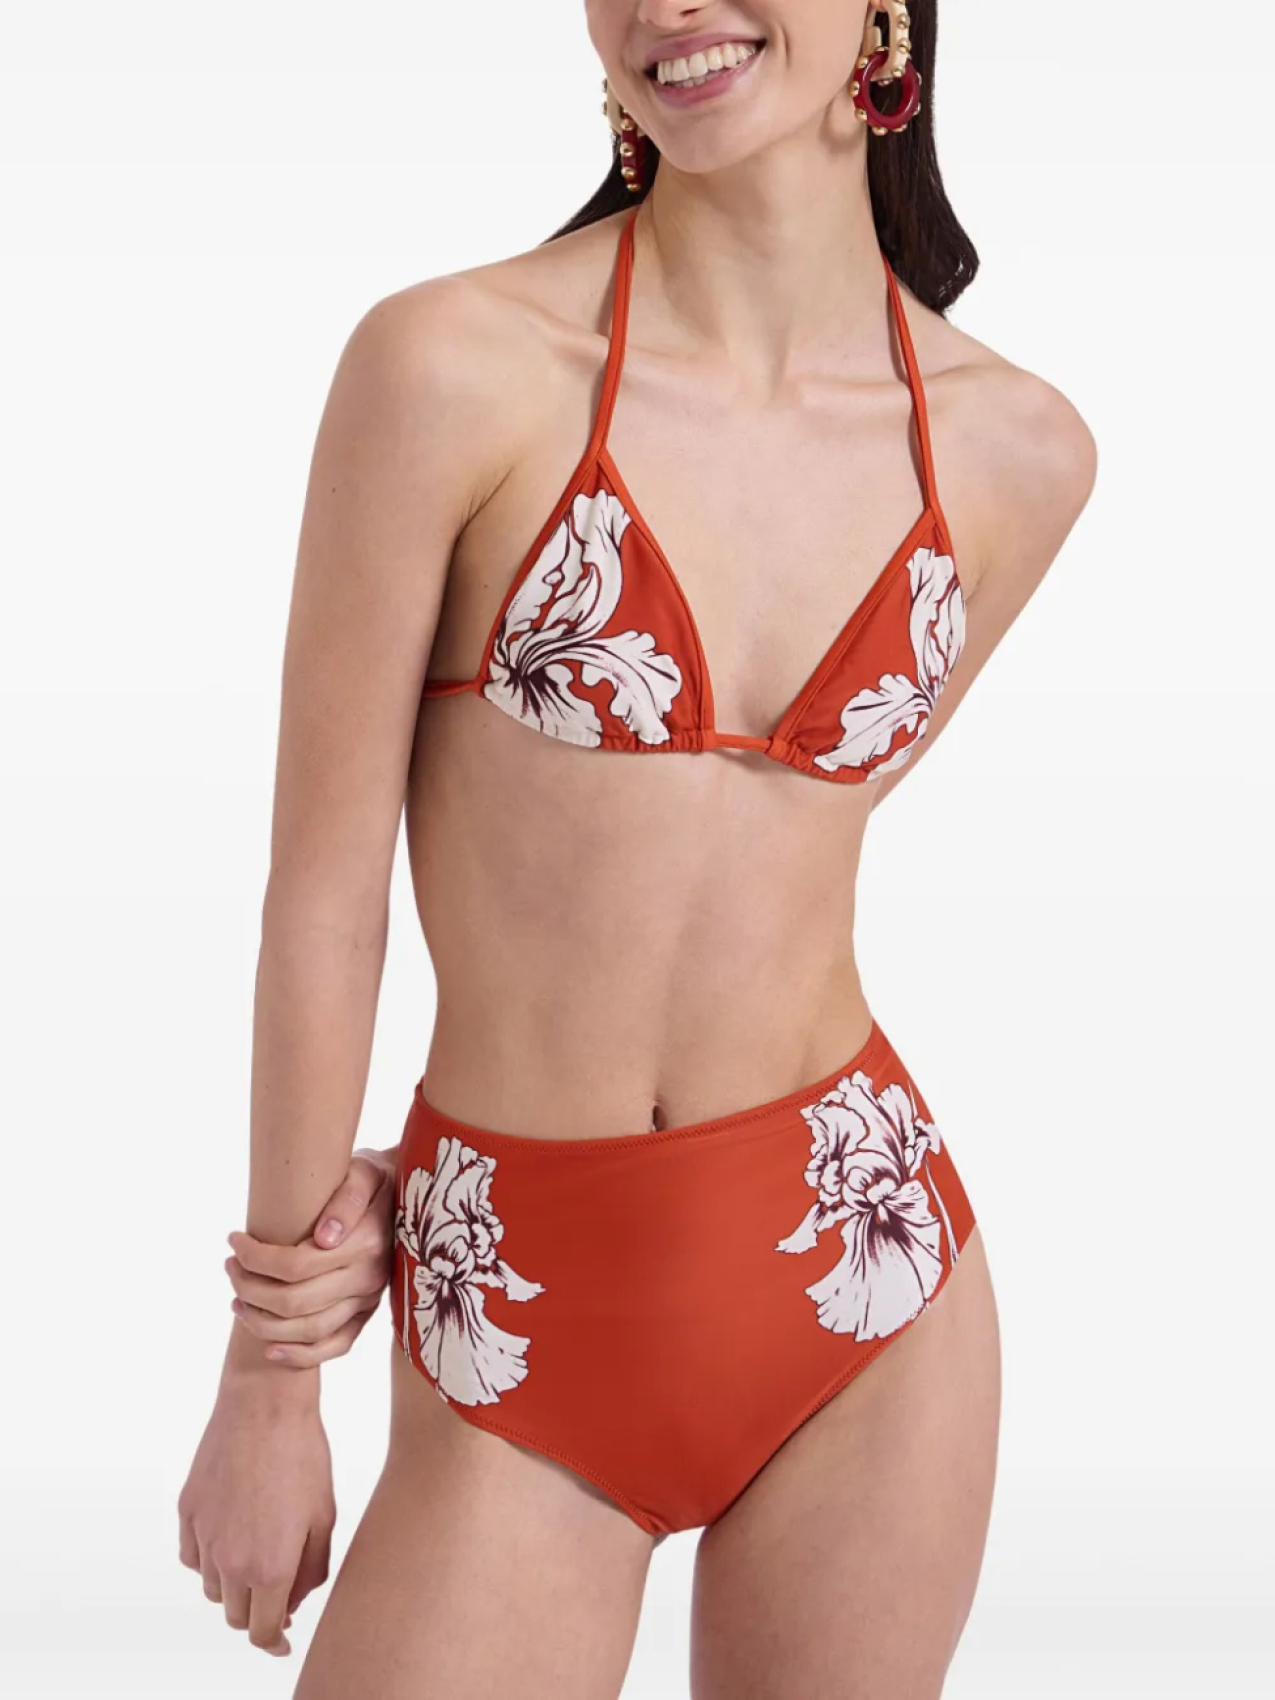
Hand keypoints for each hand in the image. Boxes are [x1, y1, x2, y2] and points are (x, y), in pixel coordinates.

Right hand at [178, 1365, 334, 1655]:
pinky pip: (194, 1557)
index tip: (283, 1641)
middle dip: (258, 1611)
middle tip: (279, 1591)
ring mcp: (204, 1538)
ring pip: (214, 1589)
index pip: (263, 1632)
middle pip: (237, 1616)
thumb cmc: (303, 1455)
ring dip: (235, 1586)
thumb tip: (291, 1602)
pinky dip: (211, 1559)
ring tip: (259, 1553)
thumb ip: (310, 1571)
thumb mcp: (323, 1516)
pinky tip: (233, 1534)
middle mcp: (229, 1562)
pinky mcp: (187, 1513)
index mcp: (269, 1568)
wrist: (264, 1404)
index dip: (275, 1642)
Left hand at [225, 1145, 396, 1368]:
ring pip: (309, 1330)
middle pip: (295, 1301)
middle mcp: (370, 1276)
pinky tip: (269, 1350)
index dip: (255, 1258)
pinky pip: (336, 1347)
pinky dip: (300, 1357)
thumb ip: (347, 1199)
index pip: (296, 1264)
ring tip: (237, 1301)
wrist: (412, 1196)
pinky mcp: (368, 1314)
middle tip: (230, 1268)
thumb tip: (324, 1237)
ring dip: (263, 1323)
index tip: (234, 1241)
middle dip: (250, 1288)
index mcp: (367, 1242)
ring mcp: (369, 1300)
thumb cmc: (376, 1178)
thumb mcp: (365, 1172)